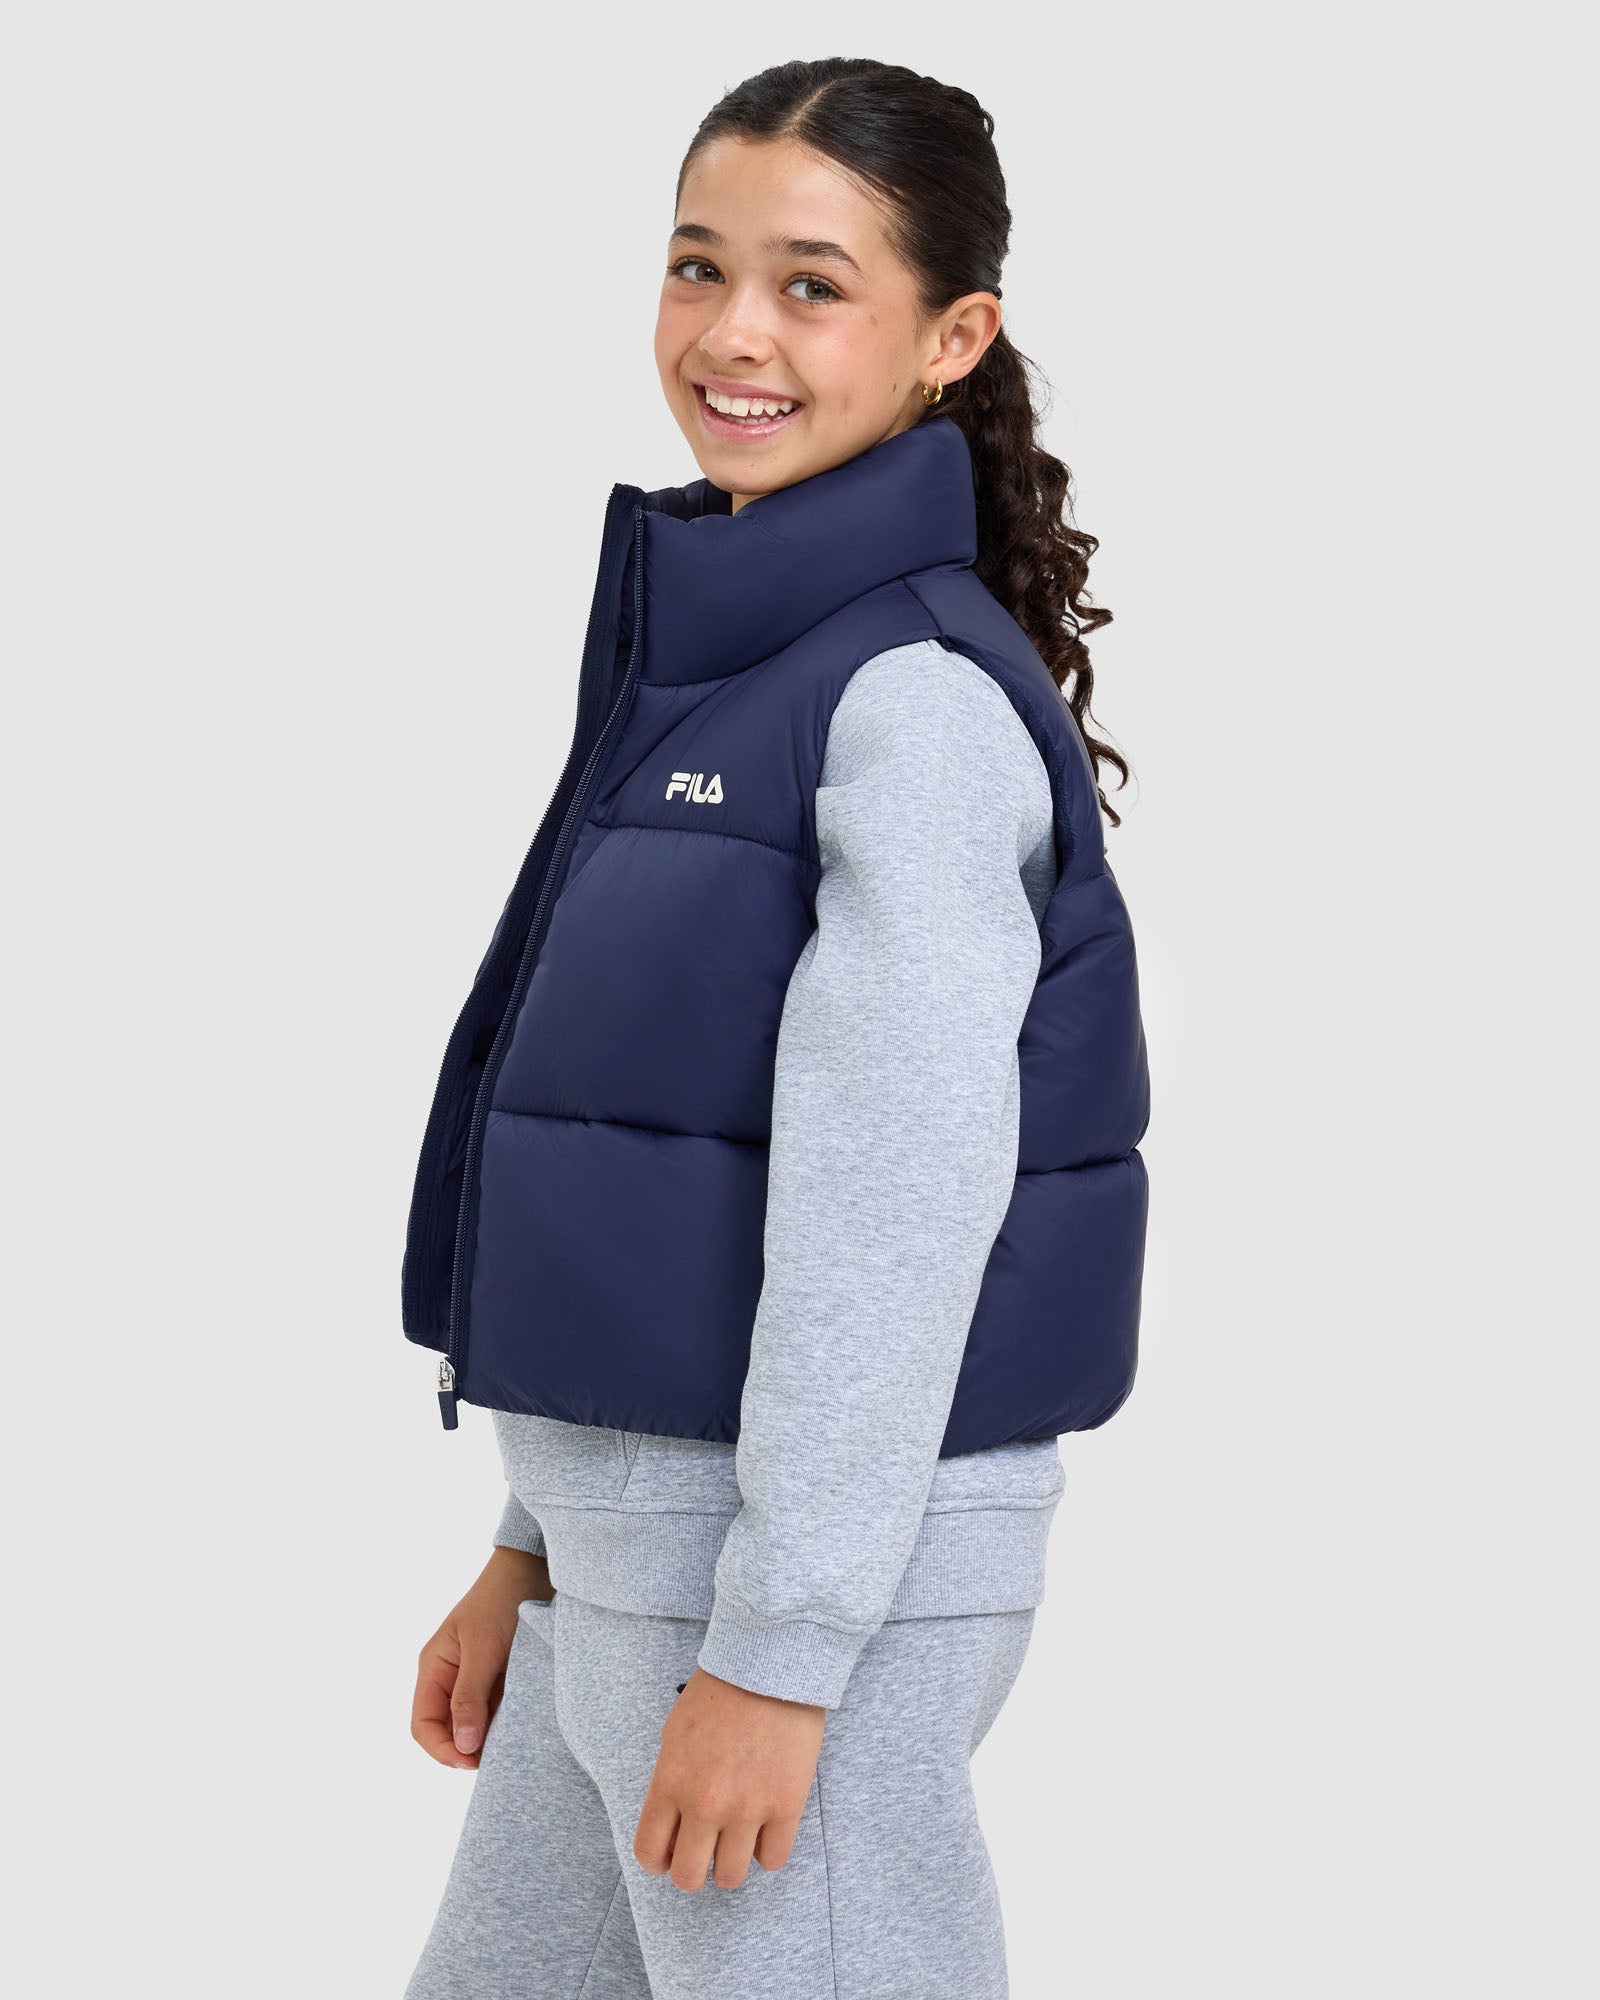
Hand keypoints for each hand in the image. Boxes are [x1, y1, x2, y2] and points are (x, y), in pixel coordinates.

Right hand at [411, 1545, 551, 1769]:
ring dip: (485, 1738)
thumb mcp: (483, 1649)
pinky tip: (519, 1727)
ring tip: (509, 1744)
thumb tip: (462, 1746)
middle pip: (445, 1730)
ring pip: (471, 1725)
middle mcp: (449, 1677)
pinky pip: (493, 1712)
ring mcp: (474, 1678)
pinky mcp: (498, 1678)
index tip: (471, 1761)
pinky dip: (502, 1723)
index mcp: (433, 1668)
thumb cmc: (501, 1602)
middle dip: (464, 1749)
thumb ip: (469, 1697)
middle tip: (495, 1758)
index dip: (442, 1750)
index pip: (423, 1725)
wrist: (532, 1569)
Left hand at [633, 1666, 825, 1890]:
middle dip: (693, 1870)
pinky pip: (773, 1860)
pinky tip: (767, 1828)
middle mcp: (705, 1804)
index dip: (659, 1861)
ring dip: (731, 1863)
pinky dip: (768, 1851)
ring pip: (731, 1877)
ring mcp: (747, 1808)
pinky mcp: (786, 1806)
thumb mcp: (674, 1734)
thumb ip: (671, 1783)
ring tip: (738, 1839)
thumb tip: (676, 1824)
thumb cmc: (719, 1693)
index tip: (670, 1855)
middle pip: (688, 1877)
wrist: (769, 1664)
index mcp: (670, 1783)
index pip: (650, 1853)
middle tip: (705, 1851)